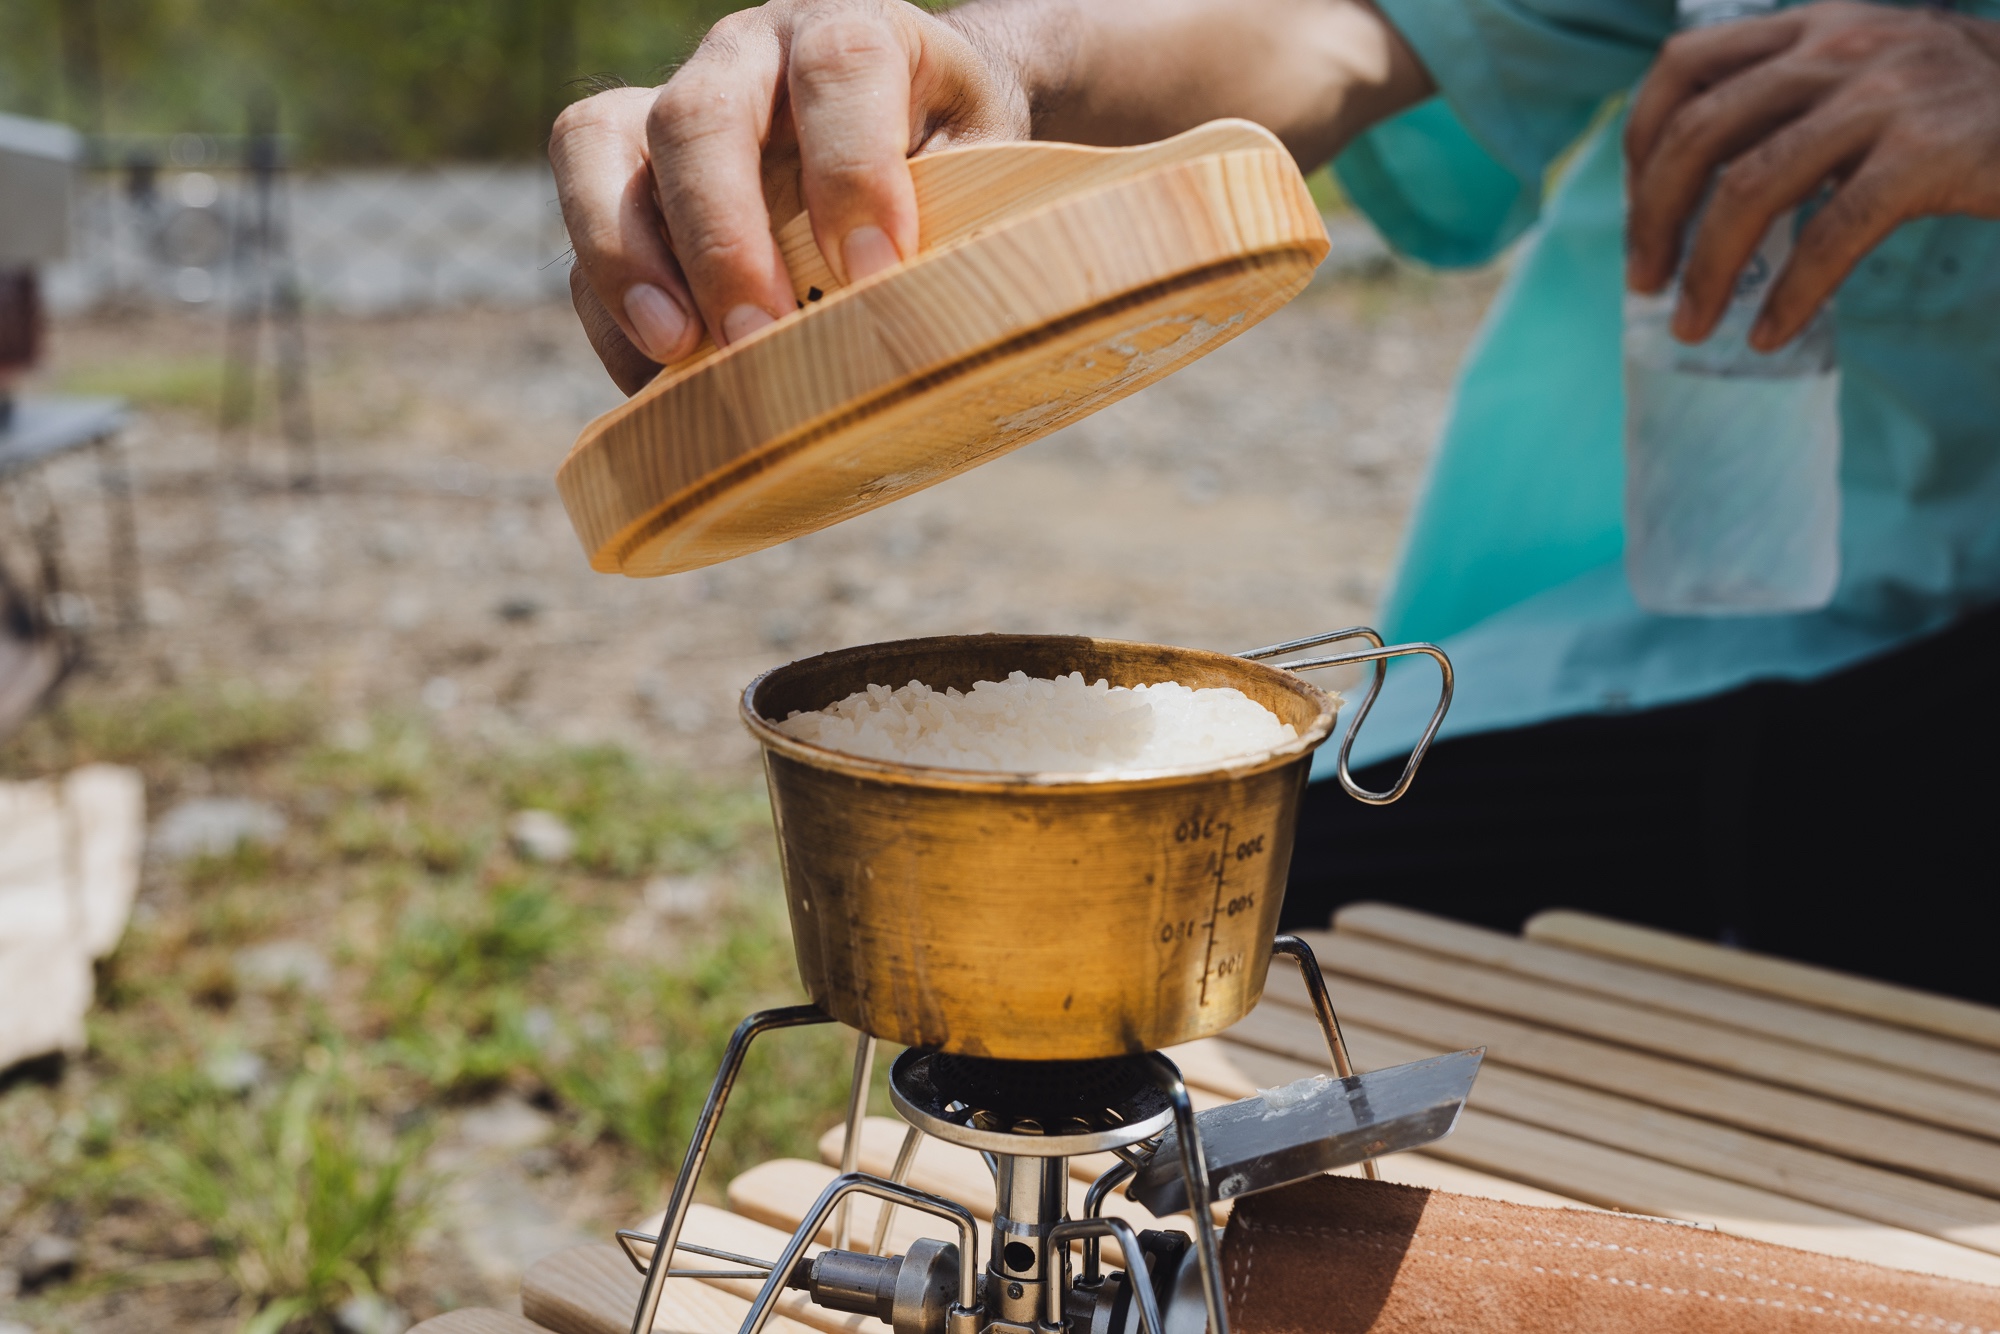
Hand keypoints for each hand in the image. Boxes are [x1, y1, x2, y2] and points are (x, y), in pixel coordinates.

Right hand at [550, 0, 1028, 392]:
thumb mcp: (986, 174)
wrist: (914, 125)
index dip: (853, 169)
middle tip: (757, 335)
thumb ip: (962, 225)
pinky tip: (659, 383)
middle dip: (723, 236)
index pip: (841, 68)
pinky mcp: (624, 174)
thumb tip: (930, 335)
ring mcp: (671, 107)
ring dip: (627, 257)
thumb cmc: (956, 158)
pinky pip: (583, 232)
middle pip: (700, 116)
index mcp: (852, 34)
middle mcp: (750, 56)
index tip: (876, 271)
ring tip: (674, 348)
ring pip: (598, 145)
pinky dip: (611, 312)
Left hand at [1625, 1, 1999, 350]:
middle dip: (1653, 219)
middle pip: (1698, 134)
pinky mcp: (1927, 152)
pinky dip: (1789, 295)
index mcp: (1813, 26)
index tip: (1636, 203)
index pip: (1684, 64)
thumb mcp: (1870, 74)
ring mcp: (1884, 95)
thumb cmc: (1964, 109)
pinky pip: (1830, 235)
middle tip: (1643, 282)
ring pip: (1749, 188)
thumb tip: (1693, 189)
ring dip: (1705, 270)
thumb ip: (1792, 104)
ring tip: (1690, 325)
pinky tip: (1767, 333)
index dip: (1639, 139)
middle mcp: (1838, 49)